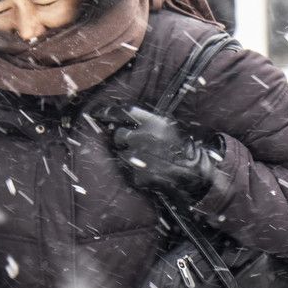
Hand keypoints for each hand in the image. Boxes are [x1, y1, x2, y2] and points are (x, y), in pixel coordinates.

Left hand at [98, 105, 217, 203]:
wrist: (191, 173)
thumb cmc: (181, 147)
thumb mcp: (168, 126)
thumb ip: (147, 121)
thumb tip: (121, 119)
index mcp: (152, 122)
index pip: (123, 112)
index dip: (107, 111)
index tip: (96, 112)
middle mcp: (142, 138)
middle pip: (118, 135)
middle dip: (124, 140)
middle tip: (138, 145)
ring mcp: (138, 157)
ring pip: (122, 154)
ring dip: (130, 156)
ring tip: (148, 159)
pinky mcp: (138, 175)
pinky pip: (129, 171)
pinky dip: (136, 172)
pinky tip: (150, 170)